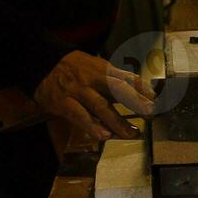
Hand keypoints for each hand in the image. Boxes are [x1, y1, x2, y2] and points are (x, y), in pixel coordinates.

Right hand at [33, 50, 155, 142]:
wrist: (41, 62)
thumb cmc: (73, 68)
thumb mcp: (95, 66)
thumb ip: (113, 79)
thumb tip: (138, 90)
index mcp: (103, 69)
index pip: (126, 77)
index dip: (142, 87)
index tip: (156, 98)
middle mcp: (92, 78)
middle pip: (117, 88)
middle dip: (135, 100)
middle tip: (150, 111)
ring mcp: (78, 90)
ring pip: (100, 106)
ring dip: (117, 121)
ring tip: (131, 133)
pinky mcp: (64, 102)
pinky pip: (79, 115)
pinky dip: (91, 125)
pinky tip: (103, 135)